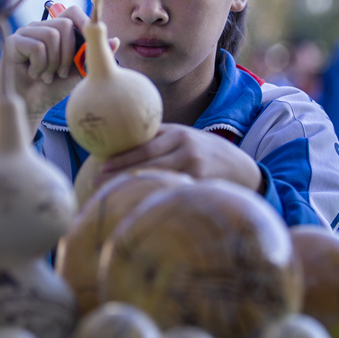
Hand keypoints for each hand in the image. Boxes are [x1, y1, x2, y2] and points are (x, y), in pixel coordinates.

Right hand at [0, 5, 116, 134]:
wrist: (31, 107)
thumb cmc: (54, 88)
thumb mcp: (78, 72)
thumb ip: (93, 56)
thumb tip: (115, 40)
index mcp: (55, 30)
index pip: (72, 12)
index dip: (84, 24)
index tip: (89, 45)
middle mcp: (39, 26)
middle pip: (64, 24)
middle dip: (69, 53)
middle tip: (61, 72)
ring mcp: (24, 32)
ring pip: (51, 35)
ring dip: (54, 62)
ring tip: (48, 76)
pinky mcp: (12, 42)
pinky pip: (37, 46)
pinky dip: (41, 66)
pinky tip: (34, 74)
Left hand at [98, 123, 263, 191]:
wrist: (242, 168)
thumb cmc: (205, 152)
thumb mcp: (186, 137)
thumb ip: (160, 138)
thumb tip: (122, 143)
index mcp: (179, 134)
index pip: (144, 146)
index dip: (121, 156)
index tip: (100, 164)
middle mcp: (186, 149)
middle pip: (146, 162)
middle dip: (119, 172)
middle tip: (95, 181)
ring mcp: (194, 169)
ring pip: (156, 178)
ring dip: (132, 186)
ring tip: (110, 193)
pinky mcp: (200, 186)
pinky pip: (171, 191)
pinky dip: (153, 196)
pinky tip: (137, 203)